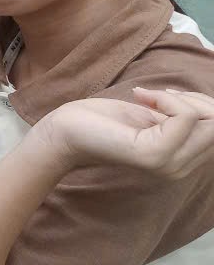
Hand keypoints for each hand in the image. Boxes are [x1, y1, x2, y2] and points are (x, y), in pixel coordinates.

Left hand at [36, 88, 213, 180]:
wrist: (65, 131)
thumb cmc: (105, 121)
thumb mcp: (156, 116)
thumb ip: (185, 117)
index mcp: (182, 161)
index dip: (201, 104)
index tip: (168, 96)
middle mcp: (180, 169)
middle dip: (195, 99)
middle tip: (160, 95)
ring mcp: (168, 165)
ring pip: (209, 120)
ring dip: (181, 98)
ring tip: (150, 97)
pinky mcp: (153, 155)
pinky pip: (186, 117)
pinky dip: (167, 98)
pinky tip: (140, 97)